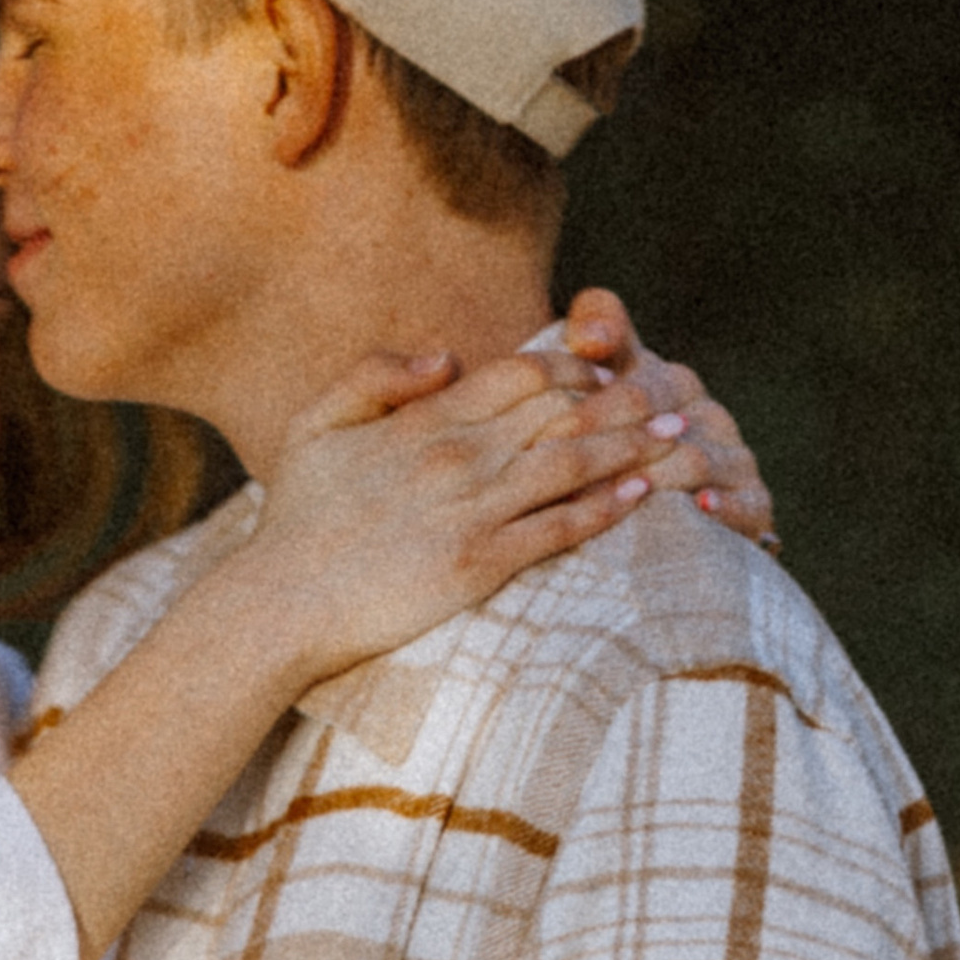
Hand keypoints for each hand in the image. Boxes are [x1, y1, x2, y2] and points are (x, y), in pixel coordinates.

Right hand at [239, 344, 670, 682]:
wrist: (281, 603)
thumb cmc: (296, 520)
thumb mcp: (316, 426)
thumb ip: (376, 375)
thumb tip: (444, 355)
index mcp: (424, 421)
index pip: (520, 373)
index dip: (574, 366)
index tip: (608, 369)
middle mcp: (456, 455)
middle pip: (561, 410)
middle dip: (624, 399)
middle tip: (672, 393)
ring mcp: (470, 510)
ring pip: (571, 463)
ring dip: (631, 446)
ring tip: (678, 437)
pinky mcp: (478, 565)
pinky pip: (557, 529)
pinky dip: (604, 509)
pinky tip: (641, 496)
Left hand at [554, 289, 778, 550]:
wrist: (663, 524)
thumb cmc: (610, 454)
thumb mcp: (594, 395)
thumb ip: (592, 341)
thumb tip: (589, 338)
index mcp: (669, 383)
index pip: (634, 389)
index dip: (590, 413)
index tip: (545, 441)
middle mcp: (706, 414)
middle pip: (660, 423)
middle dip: (610, 449)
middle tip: (564, 481)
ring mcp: (734, 458)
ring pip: (694, 461)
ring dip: (653, 481)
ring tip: (611, 502)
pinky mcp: (755, 503)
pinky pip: (744, 503)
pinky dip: (723, 506)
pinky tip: (698, 507)